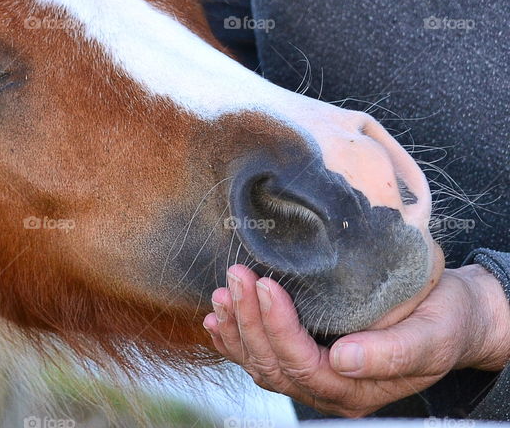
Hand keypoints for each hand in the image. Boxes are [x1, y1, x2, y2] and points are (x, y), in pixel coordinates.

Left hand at [203, 263, 509, 416]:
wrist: (449, 318)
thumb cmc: (443, 321)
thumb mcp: (432, 334)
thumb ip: (392, 352)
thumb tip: (344, 360)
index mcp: (358, 389)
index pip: (304, 363)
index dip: (278, 326)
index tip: (266, 285)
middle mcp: (329, 390)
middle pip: (274, 363)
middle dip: (249, 319)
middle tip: (238, 275)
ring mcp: (312, 378)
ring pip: (260, 363)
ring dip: (236, 328)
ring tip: (222, 292)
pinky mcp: (302, 359)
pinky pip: (257, 357)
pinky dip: (231, 340)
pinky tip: (215, 318)